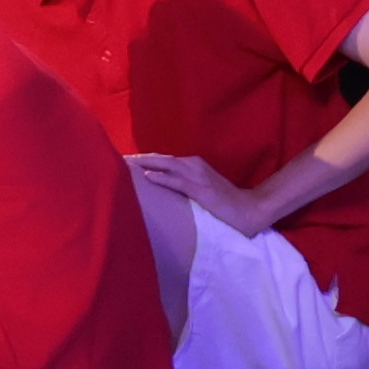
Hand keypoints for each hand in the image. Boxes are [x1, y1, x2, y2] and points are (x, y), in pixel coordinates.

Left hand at [131, 151, 278, 239]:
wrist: (248, 210)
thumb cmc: (224, 202)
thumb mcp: (201, 190)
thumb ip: (184, 186)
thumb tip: (163, 190)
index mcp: (193, 165)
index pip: (164, 160)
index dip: (145, 160)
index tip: (126, 161)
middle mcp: (194, 165)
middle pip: (161, 159)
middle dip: (140, 159)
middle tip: (119, 159)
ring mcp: (198, 176)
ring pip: (167, 165)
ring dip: (146, 164)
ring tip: (127, 164)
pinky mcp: (201, 190)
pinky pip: (177, 182)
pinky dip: (162, 178)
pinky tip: (148, 177)